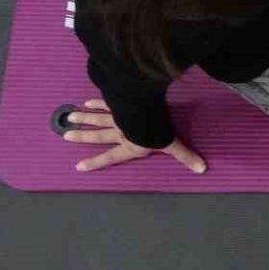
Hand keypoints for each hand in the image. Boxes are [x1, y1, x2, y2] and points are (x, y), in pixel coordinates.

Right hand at [60, 99, 206, 173]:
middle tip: (66, 136)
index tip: (79, 166)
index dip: (95, 162)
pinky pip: (106, 102)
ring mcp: (117, 116)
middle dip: (82, 137)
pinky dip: (97, 102)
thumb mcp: (172, 145)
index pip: (110, 157)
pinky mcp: (119, 102)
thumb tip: (202, 169)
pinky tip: (87, 100)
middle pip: (98, 135)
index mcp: (129, 145)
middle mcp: (119, 132)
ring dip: (84, 118)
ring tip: (69, 117)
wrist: (146, 111)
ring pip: (97, 118)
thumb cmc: (156, 130)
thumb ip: (185, 156)